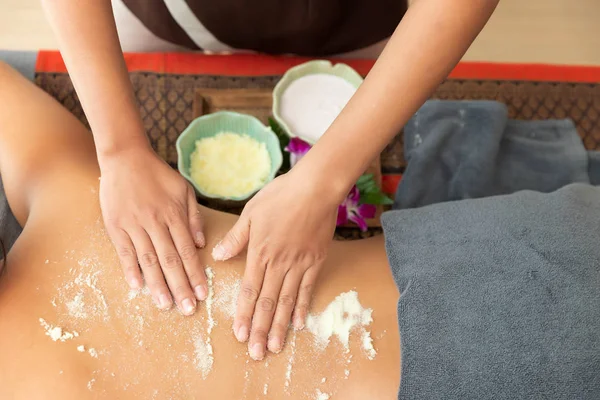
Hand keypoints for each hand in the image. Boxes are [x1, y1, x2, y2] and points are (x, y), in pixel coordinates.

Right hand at [99, 146, 206, 314]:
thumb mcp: (184, 189)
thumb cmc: (158, 174)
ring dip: (158, 285)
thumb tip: (201, 243)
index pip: (187, 251)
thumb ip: (193, 216)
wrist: (125, 158)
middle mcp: (156, 222)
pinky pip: (124, 252)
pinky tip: (138, 288)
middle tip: (187, 310)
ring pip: (149, 260)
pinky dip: (131, 270)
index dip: (195, 274)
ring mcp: (134, 225)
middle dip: (180, 286)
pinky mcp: (116, 226)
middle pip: (170, 260)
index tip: (203, 294)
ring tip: (166, 305)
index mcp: (174, 214)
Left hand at [213, 170, 338, 359]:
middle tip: (256, 353)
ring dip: (280, 325)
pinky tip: (298, 323)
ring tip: (275, 347)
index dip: (244, 314)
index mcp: (260, 252)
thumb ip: (236, 238)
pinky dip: (302, 307)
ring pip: (287, 300)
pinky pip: (307, 288)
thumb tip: (218, 256)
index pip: (249, 290)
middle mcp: (279, 263)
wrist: (315, 188)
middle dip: (260, 329)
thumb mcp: (250, 213)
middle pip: (268, 302)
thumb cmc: (281, 196)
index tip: (240, 335)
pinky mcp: (316, 261)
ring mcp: (299, 264)